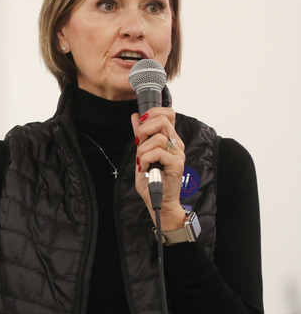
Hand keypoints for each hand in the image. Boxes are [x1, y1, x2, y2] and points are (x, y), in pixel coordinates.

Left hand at [131, 107, 185, 229]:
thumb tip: (136, 117)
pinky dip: (145, 159)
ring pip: (158, 138)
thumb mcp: (141, 154)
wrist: (158, 201)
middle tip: (138, 143)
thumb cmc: (151, 180)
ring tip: (141, 161)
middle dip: (144, 130)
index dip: (153, 112)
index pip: (168, 114)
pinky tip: (144, 168)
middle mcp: (176, 144)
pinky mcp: (176, 165)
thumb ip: (140, 136)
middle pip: (163, 120)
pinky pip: (158, 153)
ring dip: (142, 149)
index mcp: (169, 139)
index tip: (141, 122)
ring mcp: (178, 154)